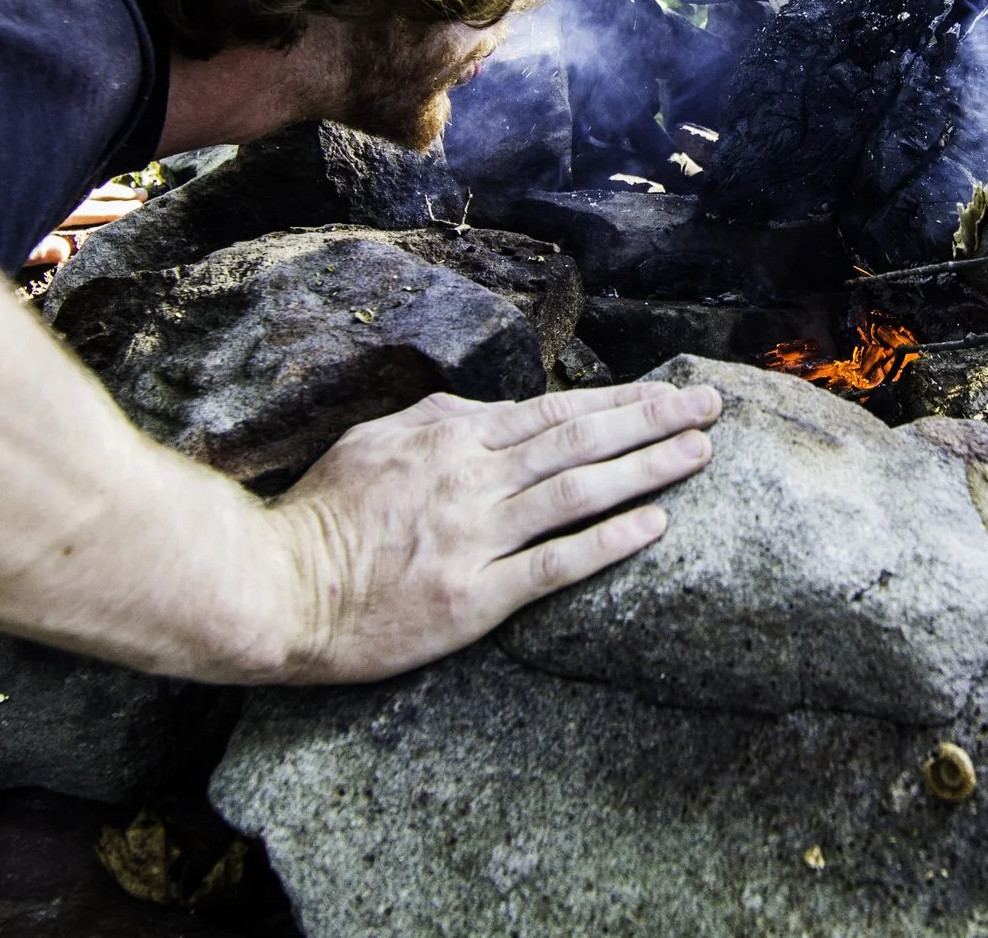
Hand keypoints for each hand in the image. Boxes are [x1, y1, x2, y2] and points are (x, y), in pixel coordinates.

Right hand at [256, 379, 721, 684]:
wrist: (277, 589)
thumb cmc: (321, 515)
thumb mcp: (377, 442)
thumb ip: (440, 423)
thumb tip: (490, 411)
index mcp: (450, 434)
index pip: (555, 410)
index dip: (620, 398)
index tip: (669, 391)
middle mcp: (471, 477)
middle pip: (580, 438)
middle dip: (653, 419)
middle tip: (710, 407)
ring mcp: (475, 536)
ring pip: (579, 490)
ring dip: (647, 468)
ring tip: (699, 453)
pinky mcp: (474, 596)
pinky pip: (555, 563)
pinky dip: (609, 540)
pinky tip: (654, 525)